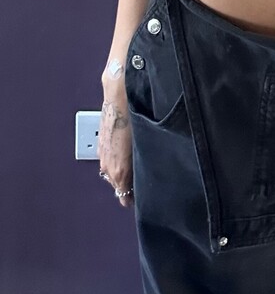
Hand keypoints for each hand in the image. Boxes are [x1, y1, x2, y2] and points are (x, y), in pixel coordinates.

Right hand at [98, 84, 134, 209]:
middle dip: (127, 186)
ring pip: (111, 172)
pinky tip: (124, 155)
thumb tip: (154, 166)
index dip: (133, 198)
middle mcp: (107, 165)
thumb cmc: (133, 116)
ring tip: (132, 171)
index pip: (124, 194)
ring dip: (120, 173)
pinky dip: (115, 161)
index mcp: (119, 170)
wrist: (119, 95)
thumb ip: (146, 158)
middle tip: (138, 185)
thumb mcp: (144, 143)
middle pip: (117, 185)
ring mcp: (102, 154)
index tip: (140, 199)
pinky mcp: (101, 143)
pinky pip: (107, 159)